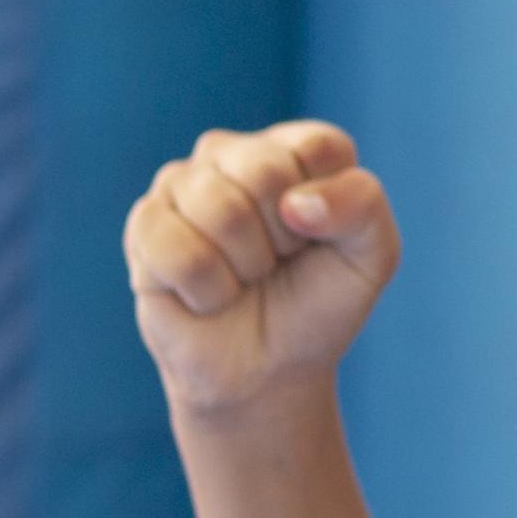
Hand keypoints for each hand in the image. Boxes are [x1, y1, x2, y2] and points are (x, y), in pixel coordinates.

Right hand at [128, 120, 395, 417]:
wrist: (267, 370)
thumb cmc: (319, 302)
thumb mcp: (372, 256)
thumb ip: (361, 206)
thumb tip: (294, 203)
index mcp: (296, 148)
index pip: (318, 147)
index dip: (330, 208)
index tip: (320, 238)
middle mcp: (235, 154)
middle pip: (264, 171)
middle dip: (283, 237)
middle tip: (278, 261)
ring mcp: (181, 185)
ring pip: (219, 210)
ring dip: (245, 266)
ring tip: (243, 277)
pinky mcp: (144, 224)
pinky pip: (178, 250)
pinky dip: (207, 291)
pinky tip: (209, 295)